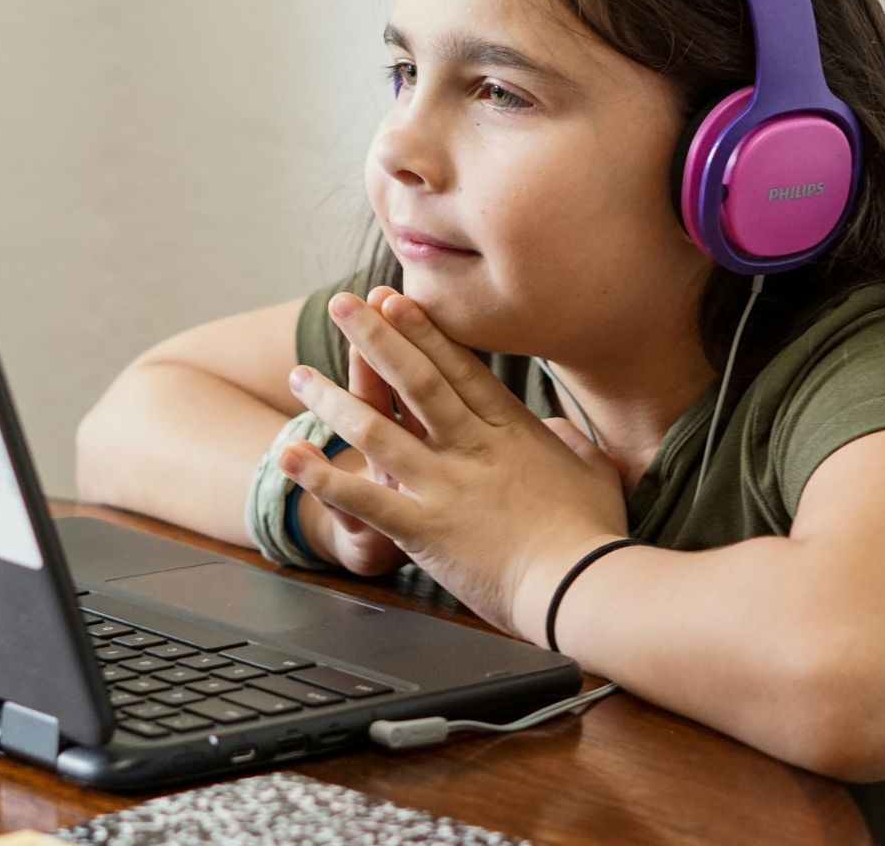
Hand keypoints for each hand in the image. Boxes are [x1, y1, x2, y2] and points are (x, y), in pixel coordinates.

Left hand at [281, 289, 630, 639]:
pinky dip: (322, 478)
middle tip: (342, 305)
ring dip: (333, 400)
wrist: (581, 585)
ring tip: (301, 375)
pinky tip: (289, 456)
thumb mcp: (594, 471)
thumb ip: (570, 442)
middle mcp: (470, 448)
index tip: (396, 299)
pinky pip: (363, 497)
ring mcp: (444, 485)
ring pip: (377, 429)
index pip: (458, 368)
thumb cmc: (594, 534)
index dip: (422, 331)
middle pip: (414, 380)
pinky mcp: (424, 528)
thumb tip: (556, 428)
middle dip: (374, 337)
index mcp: (510, 431)